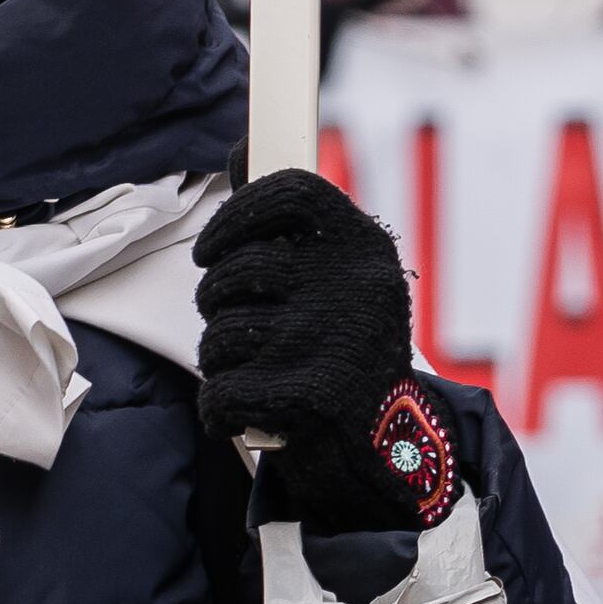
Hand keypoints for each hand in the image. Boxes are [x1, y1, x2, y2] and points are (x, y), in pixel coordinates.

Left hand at [192, 167, 447, 529]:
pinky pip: (219, 391)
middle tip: (237, 325)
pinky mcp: (314, 398)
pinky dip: (219, 410)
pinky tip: (243, 412)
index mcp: (365, 248)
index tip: (212, 249)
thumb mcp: (335, 279)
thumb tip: (240, 148)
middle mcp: (355, 287)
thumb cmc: (344, 352)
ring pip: (219, 335)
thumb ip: (286, 220)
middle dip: (215, 303)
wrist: (390, 455)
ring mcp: (335, 341)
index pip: (287, 190)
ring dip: (220, 361)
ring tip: (255, 371)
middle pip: (233, 271)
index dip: (235, 215)